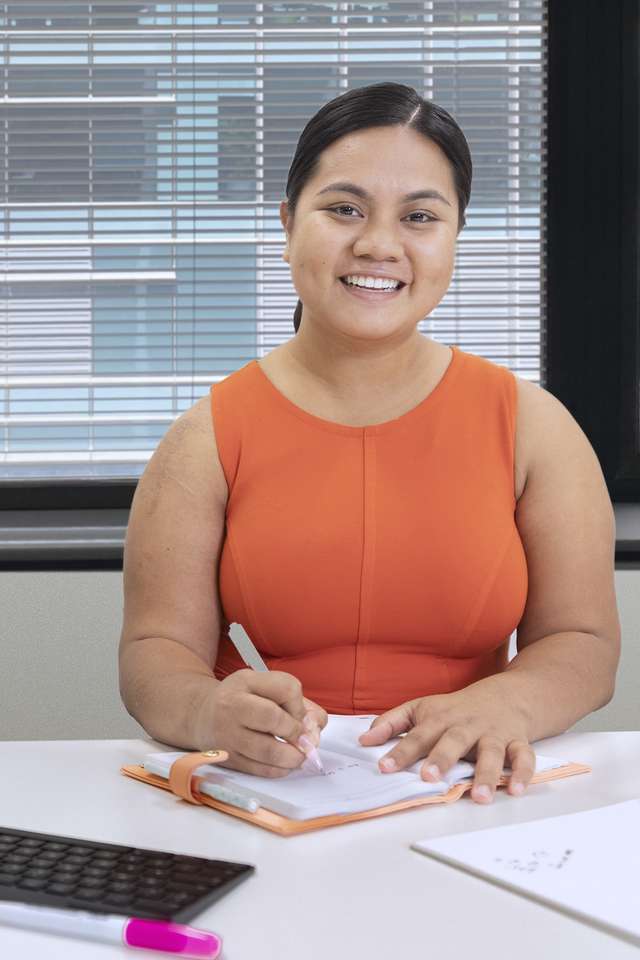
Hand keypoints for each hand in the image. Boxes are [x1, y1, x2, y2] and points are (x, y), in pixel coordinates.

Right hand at [204, 669, 327, 777]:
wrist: (202, 716)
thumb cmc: (242, 700)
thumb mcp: (264, 686)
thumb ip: (296, 701)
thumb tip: (316, 727)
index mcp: (245, 682)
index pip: (285, 689)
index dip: (300, 704)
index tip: (298, 714)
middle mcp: (232, 706)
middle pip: (273, 717)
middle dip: (295, 731)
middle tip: (301, 738)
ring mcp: (228, 735)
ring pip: (268, 750)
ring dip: (293, 756)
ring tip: (298, 754)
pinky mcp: (228, 759)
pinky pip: (261, 770)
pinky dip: (280, 769)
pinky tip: (284, 763)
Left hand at [358, 677, 534, 802]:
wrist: (506, 695)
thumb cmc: (456, 708)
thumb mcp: (421, 708)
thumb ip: (392, 723)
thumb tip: (363, 741)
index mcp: (441, 718)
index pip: (417, 734)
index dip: (400, 751)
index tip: (384, 767)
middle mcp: (467, 725)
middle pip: (454, 740)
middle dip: (442, 758)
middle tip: (428, 777)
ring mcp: (494, 734)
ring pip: (492, 752)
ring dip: (486, 774)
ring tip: (479, 796)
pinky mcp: (517, 742)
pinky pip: (523, 757)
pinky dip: (523, 773)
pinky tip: (517, 790)